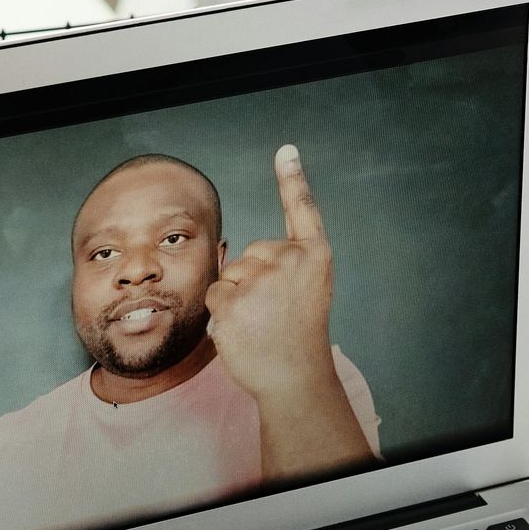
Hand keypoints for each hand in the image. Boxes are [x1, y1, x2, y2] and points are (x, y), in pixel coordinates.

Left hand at [204, 145, 335, 405]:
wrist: (294, 378)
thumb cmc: (298, 338)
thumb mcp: (306, 292)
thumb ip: (285, 267)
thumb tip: (239, 258)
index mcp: (313, 256)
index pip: (302, 210)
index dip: (293, 179)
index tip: (286, 151)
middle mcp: (290, 260)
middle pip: (250, 254)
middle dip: (252, 281)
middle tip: (274, 315)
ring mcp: (260, 279)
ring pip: (229, 275)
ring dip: (237, 299)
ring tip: (261, 325)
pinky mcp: (232, 299)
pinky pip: (215, 294)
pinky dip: (223, 315)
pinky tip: (245, 330)